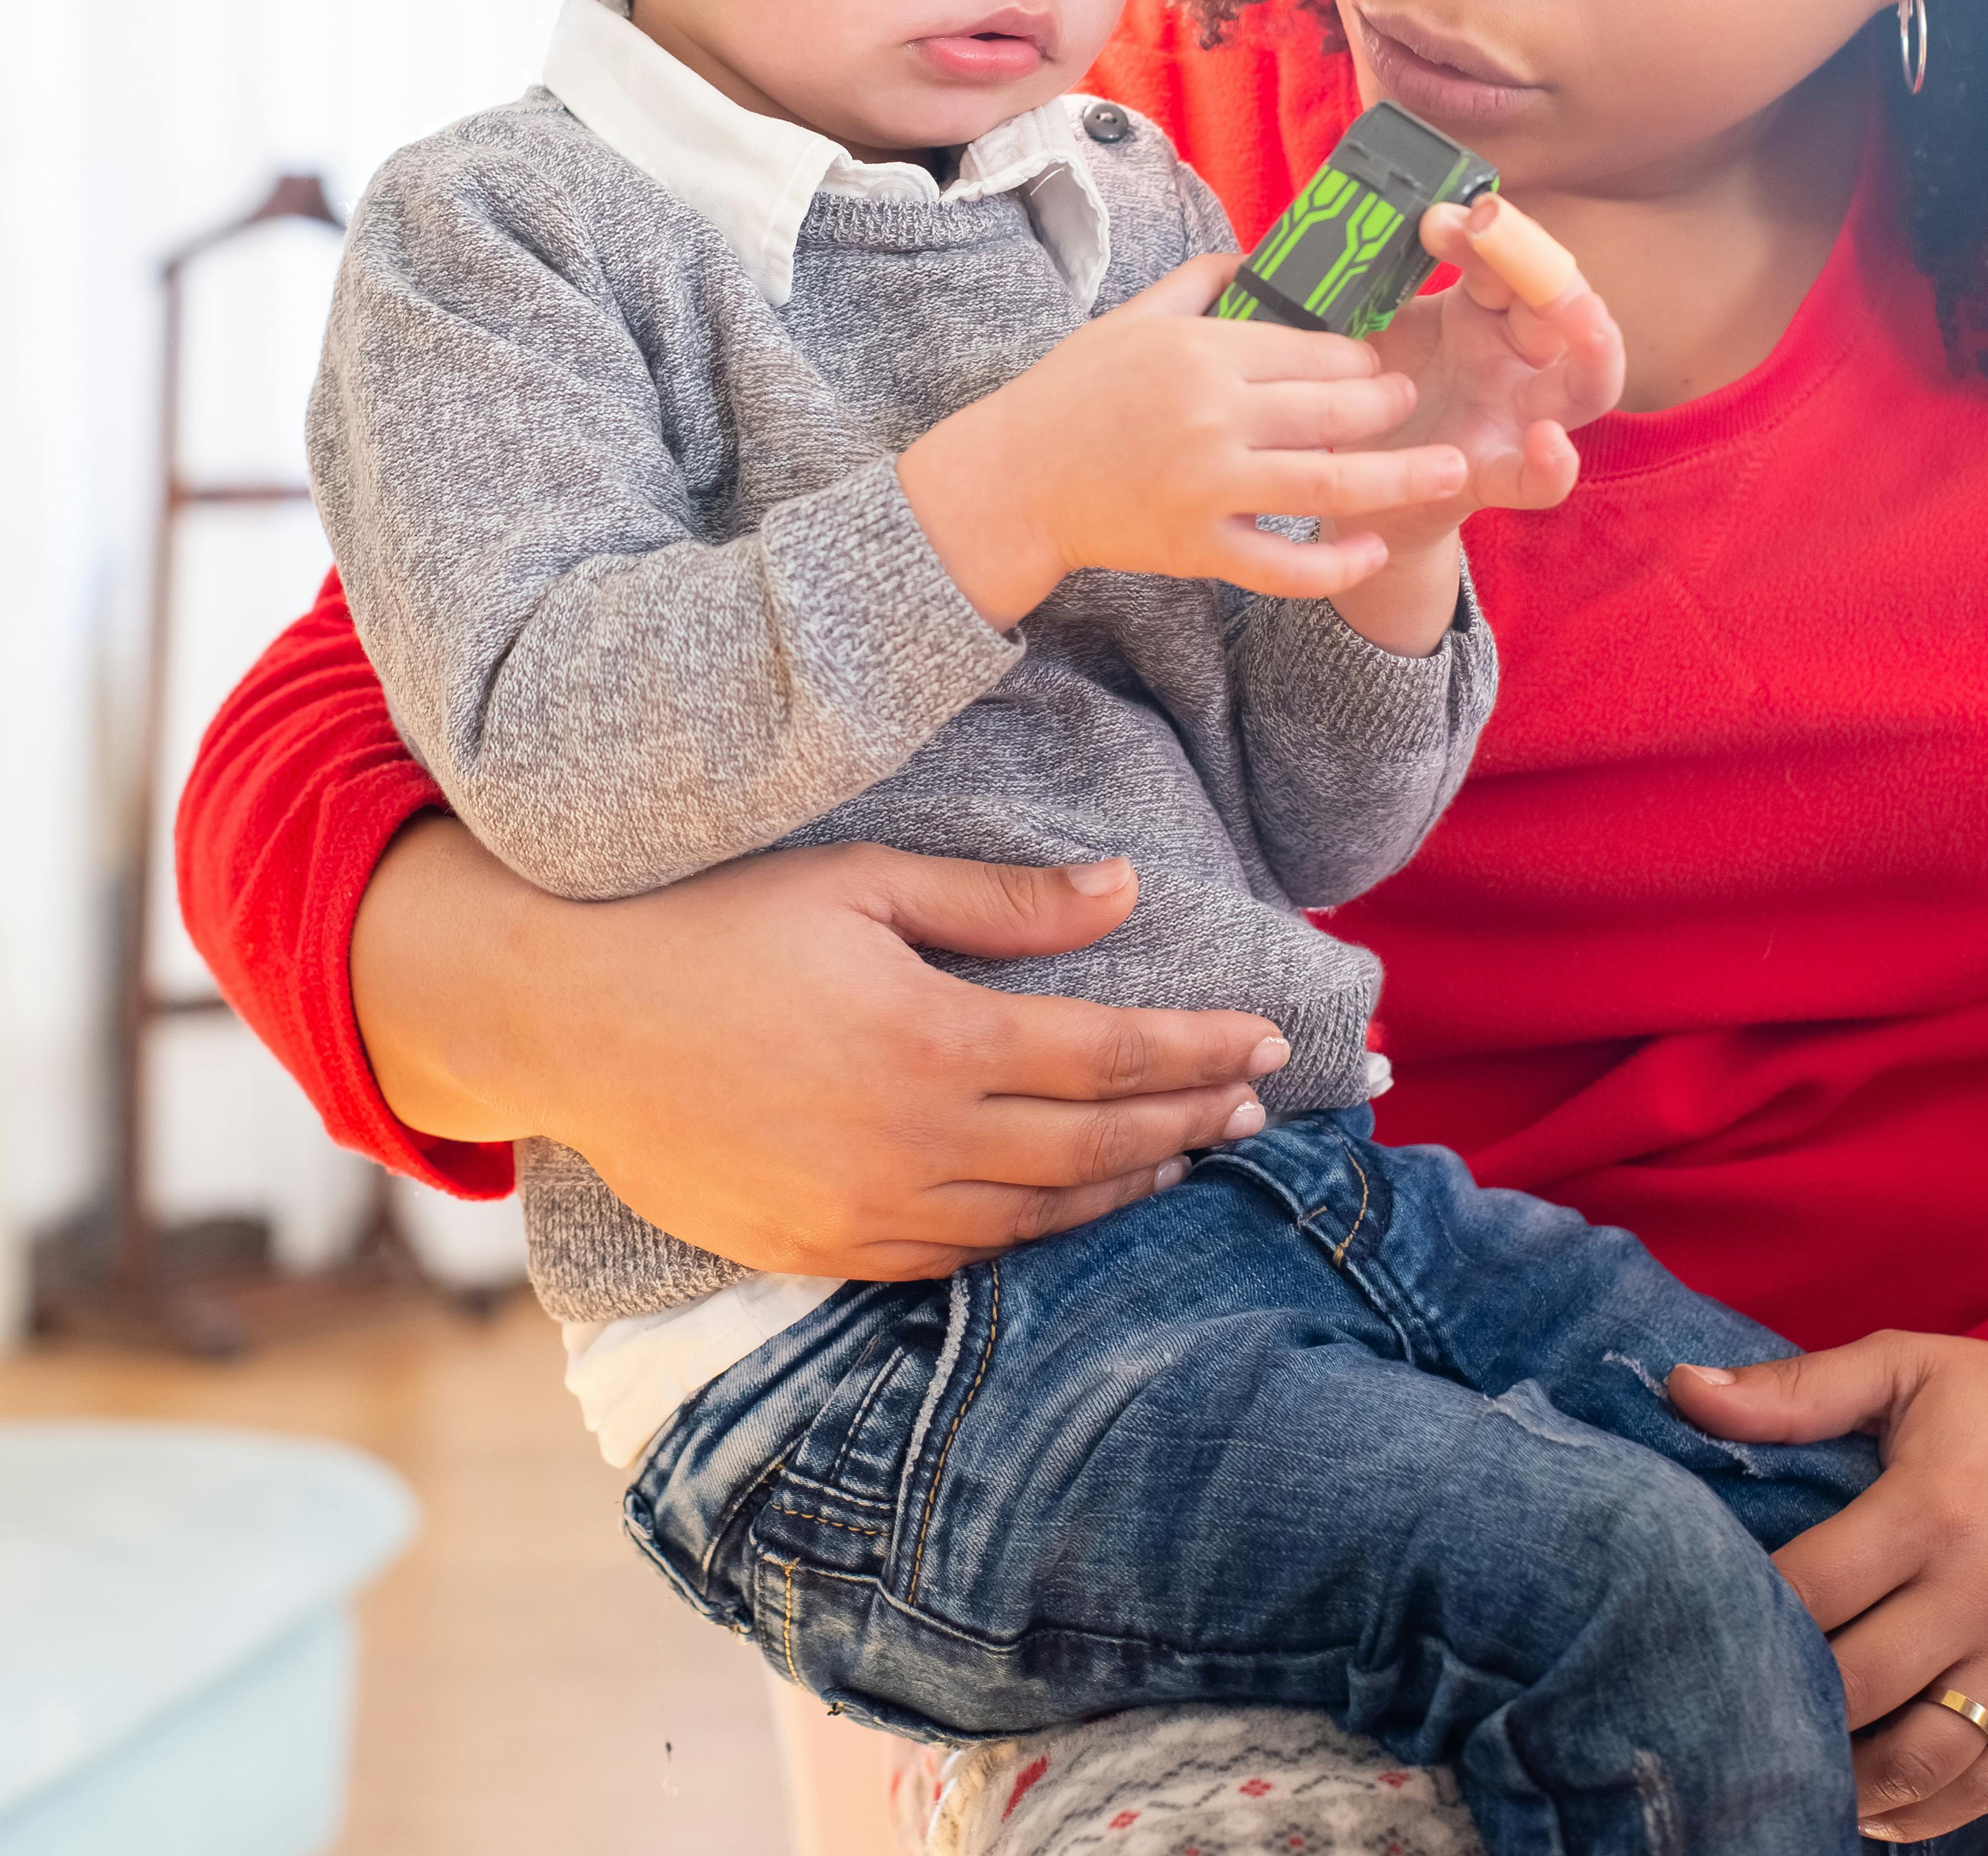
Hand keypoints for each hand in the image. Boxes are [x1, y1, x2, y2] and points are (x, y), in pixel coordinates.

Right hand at [354, 816, 1287, 1275]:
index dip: (1198, 1051)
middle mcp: (913, 1141)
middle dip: (1185, 1122)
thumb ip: (1003, 899)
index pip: (1109, 1055)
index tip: (1269, 1044)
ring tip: (1181, 1157)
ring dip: (1123, 1188)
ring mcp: (865, 1210)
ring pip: (1036, 1218)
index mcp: (933, 1039)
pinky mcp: (818, 1251)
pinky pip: (955, 1259)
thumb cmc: (713, 920)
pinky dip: (1029, 1238)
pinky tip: (1062, 1211)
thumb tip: (1127, 887)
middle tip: (1254, 1107)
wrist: (567, 1016)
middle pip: (1092, 1147)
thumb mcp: (863, 877)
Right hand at [898, 253, 1467, 626]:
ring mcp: (1208, 485)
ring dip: (1399, 476)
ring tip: (1451, 469)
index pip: (1311, 348)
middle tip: (1414, 403)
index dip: (1360, 355)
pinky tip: (1372, 548)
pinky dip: (1334, 562)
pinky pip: (1283, 564)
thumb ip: (1199, 282)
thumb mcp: (1130, 318)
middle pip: (1333, 408)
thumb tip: (1260, 255)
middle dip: (1389, 404)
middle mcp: (1211, 415)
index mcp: (1200, 351)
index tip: (1381, 359)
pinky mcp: (1199, 546)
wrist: (1013, 481)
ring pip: (1327, 481)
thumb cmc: (1072, 394)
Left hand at [1358, 195, 1625, 536]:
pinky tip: (1548, 441)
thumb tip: (1346, 237)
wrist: (1346, 482)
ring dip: (1596, 348)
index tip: (1434, 219)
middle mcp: (1514, 359)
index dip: (1482, 235)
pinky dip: (1554, 465)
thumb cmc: (1366, 393)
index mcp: (1480, 313)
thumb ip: (1366, 289)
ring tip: (1584, 319)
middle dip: (1539, 262)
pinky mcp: (1496, 477)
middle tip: (1497, 227)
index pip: (1503, 261)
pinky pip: (1541, 480)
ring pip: (1587, 384)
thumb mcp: (1367, 330)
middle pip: (1559, 304)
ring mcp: (1516, 419)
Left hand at [1670, 1319, 1987, 1836]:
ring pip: (1923, 1757)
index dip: (1746, 1612)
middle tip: (1724, 1707)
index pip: (1815, 1588)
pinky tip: (1872, 1810)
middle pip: (1859, 1683)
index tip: (1694, 1618)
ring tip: (1789, 1769)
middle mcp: (1981, 1595)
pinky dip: (1927, 1813)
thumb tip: (1681, 1389)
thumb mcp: (1909, 1366)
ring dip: (1849, 1779)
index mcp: (1931, 1508)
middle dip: (1786, 1703)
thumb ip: (1796, 1389)